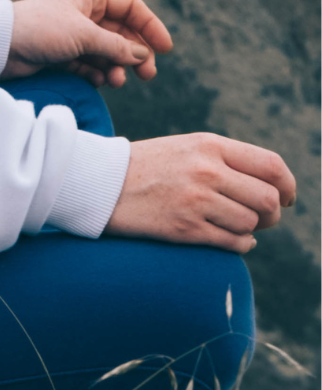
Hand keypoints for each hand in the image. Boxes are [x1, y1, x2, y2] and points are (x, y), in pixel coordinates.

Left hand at [2, 0, 171, 87]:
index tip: (166, 49)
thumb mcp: (83, 35)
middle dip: (135, 54)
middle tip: (147, 75)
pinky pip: (91, 65)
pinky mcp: (63, 55)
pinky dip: (98, 73)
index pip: (131, 7)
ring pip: (107, 52)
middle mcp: (84, 13)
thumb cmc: (40, 29)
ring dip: (116, 67)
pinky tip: (100, 82)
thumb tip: (143, 56)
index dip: (150, 26)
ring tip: (115, 81)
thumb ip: (116, 46)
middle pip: (122, 33)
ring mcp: (74, 34)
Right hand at [106, 132, 296, 252]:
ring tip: (236, 225)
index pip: (270, 165)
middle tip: (264, 216)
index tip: (288, 197)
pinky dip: (240, 244)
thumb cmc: (148, 166)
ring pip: (251, 223)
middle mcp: (206, 170)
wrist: (101, 183)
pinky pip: (234, 243)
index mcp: (209, 145)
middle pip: (268, 198)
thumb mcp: (188, 147)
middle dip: (273, 212)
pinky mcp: (186, 229)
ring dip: (251, 229)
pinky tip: (230, 239)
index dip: (288, 185)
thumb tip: (271, 186)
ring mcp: (196, 200)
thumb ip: (226, 160)